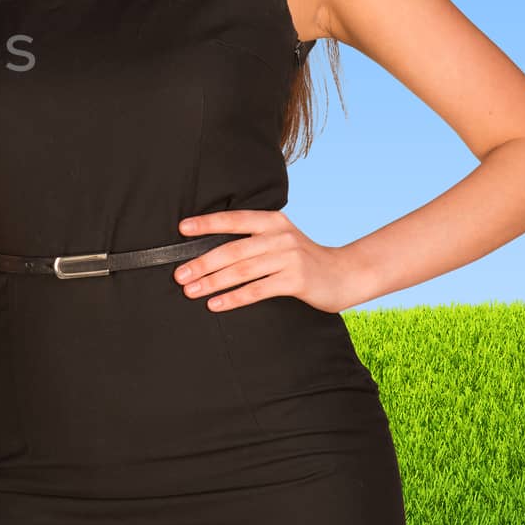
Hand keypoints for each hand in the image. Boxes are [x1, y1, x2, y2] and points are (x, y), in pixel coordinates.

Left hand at [173, 210, 365, 313]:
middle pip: (232, 250)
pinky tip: (215, 304)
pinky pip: (257, 290)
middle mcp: (279, 236)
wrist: (345, 274)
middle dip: (201, 263)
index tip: (181, 230)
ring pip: (241, 271)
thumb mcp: (280, 240)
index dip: (206, 224)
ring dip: (212, 282)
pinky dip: (233, 298)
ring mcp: (289, 257)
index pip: (233, 220)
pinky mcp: (296, 280)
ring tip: (191, 291)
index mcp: (272, 221)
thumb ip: (253, 240)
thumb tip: (209, 249)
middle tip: (179, 275)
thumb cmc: (303, 258)